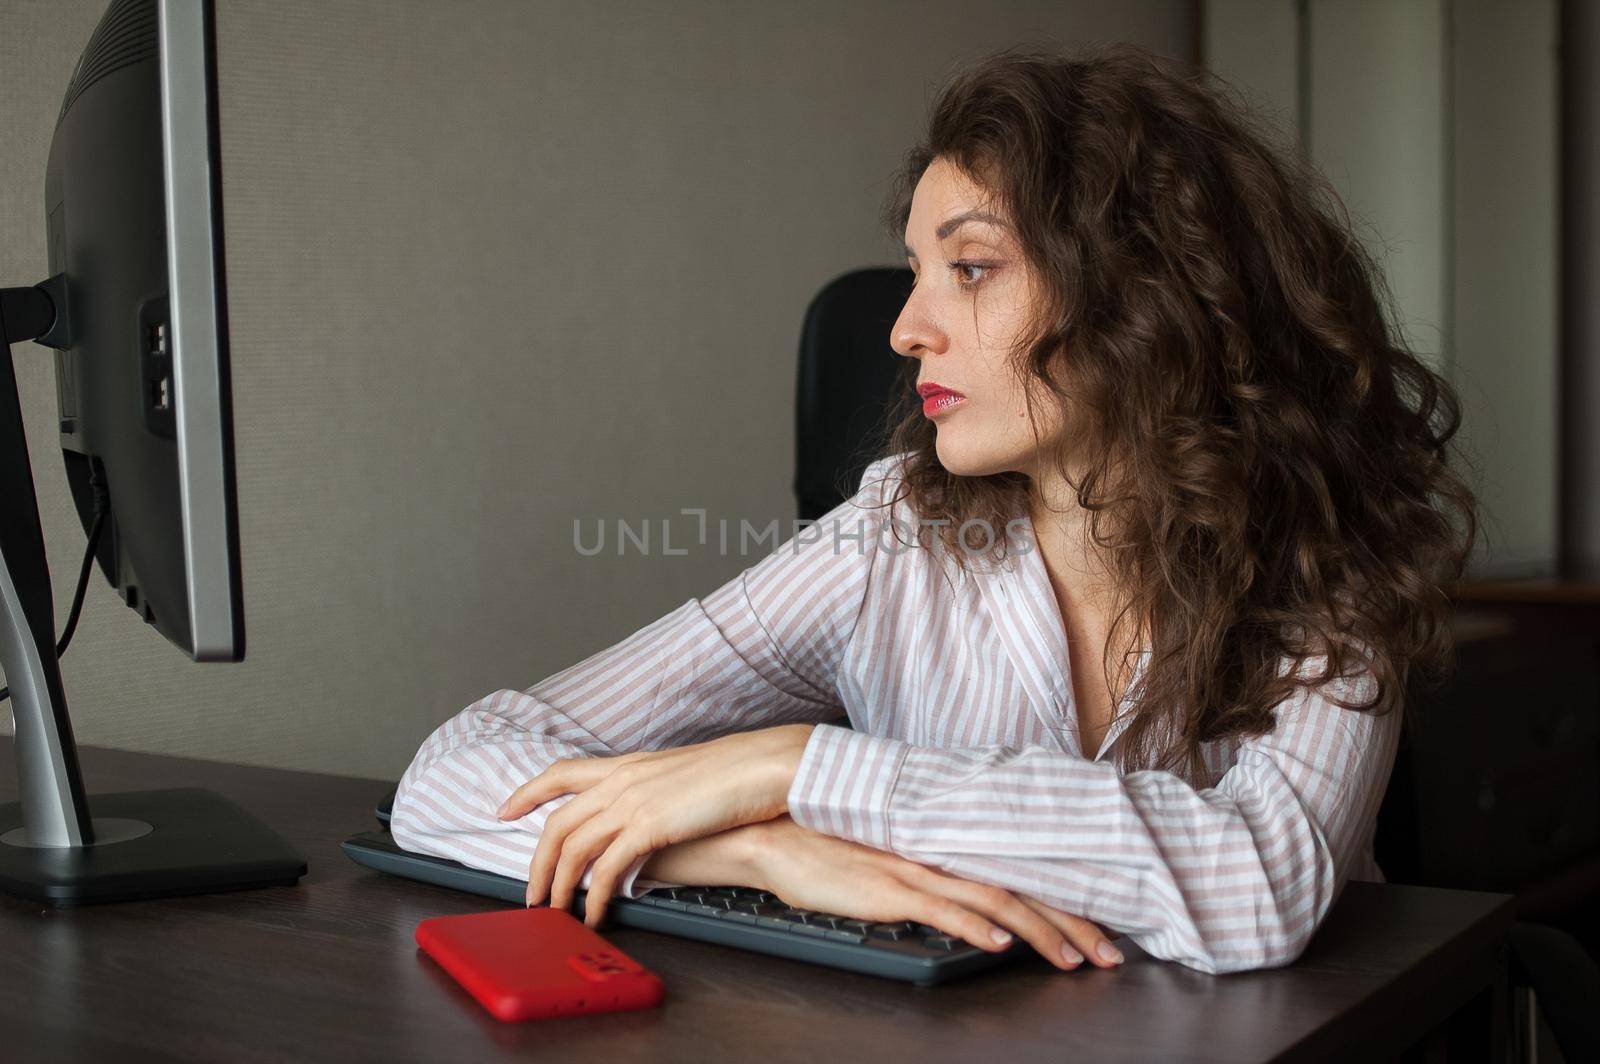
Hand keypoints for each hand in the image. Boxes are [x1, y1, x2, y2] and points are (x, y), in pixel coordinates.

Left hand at [499, 724, 815, 917]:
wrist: (767, 767)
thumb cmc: (738, 774)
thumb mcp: (683, 777)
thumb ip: (654, 794)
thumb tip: (641, 821)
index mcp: (630, 762)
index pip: (561, 771)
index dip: (527, 791)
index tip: (504, 809)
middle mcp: (623, 777)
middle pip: (558, 819)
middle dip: (537, 860)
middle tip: (528, 892)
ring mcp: (633, 799)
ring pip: (573, 846)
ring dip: (557, 884)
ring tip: (554, 912)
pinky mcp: (650, 825)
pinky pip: (605, 867)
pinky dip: (593, 896)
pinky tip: (595, 914)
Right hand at [748, 815, 1122, 969]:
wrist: (780, 831)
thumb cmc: (835, 845)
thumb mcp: (895, 852)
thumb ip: (935, 866)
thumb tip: (972, 893)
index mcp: (947, 846)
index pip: (1021, 872)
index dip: (1066, 899)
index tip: (1102, 924)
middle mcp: (942, 854)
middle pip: (1023, 888)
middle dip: (1074, 923)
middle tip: (1112, 953)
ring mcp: (918, 870)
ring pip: (995, 900)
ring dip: (1042, 932)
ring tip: (1075, 958)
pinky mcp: (890, 889)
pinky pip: (942, 909)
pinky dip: (976, 927)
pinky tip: (1002, 944)